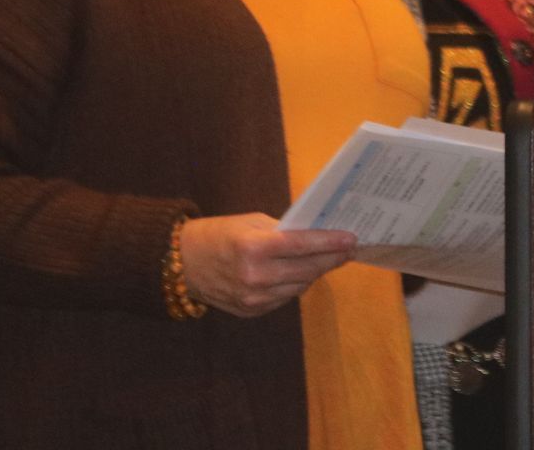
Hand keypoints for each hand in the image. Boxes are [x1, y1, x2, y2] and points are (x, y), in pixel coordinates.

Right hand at [178, 213, 356, 317]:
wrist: (181, 264)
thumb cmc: (219, 234)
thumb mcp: (252, 222)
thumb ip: (284, 230)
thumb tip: (318, 235)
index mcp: (254, 248)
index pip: (303, 245)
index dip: (331, 242)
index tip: (352, 239)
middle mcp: (255, 276)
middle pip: (307, 269)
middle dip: (331, 258)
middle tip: (349, 249)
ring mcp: (253, 299)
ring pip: (300, 286)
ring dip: (317, 273)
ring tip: (330, 259)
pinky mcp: (251, 312)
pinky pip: (285, 298)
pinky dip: (296, 285)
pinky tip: (303, 273)